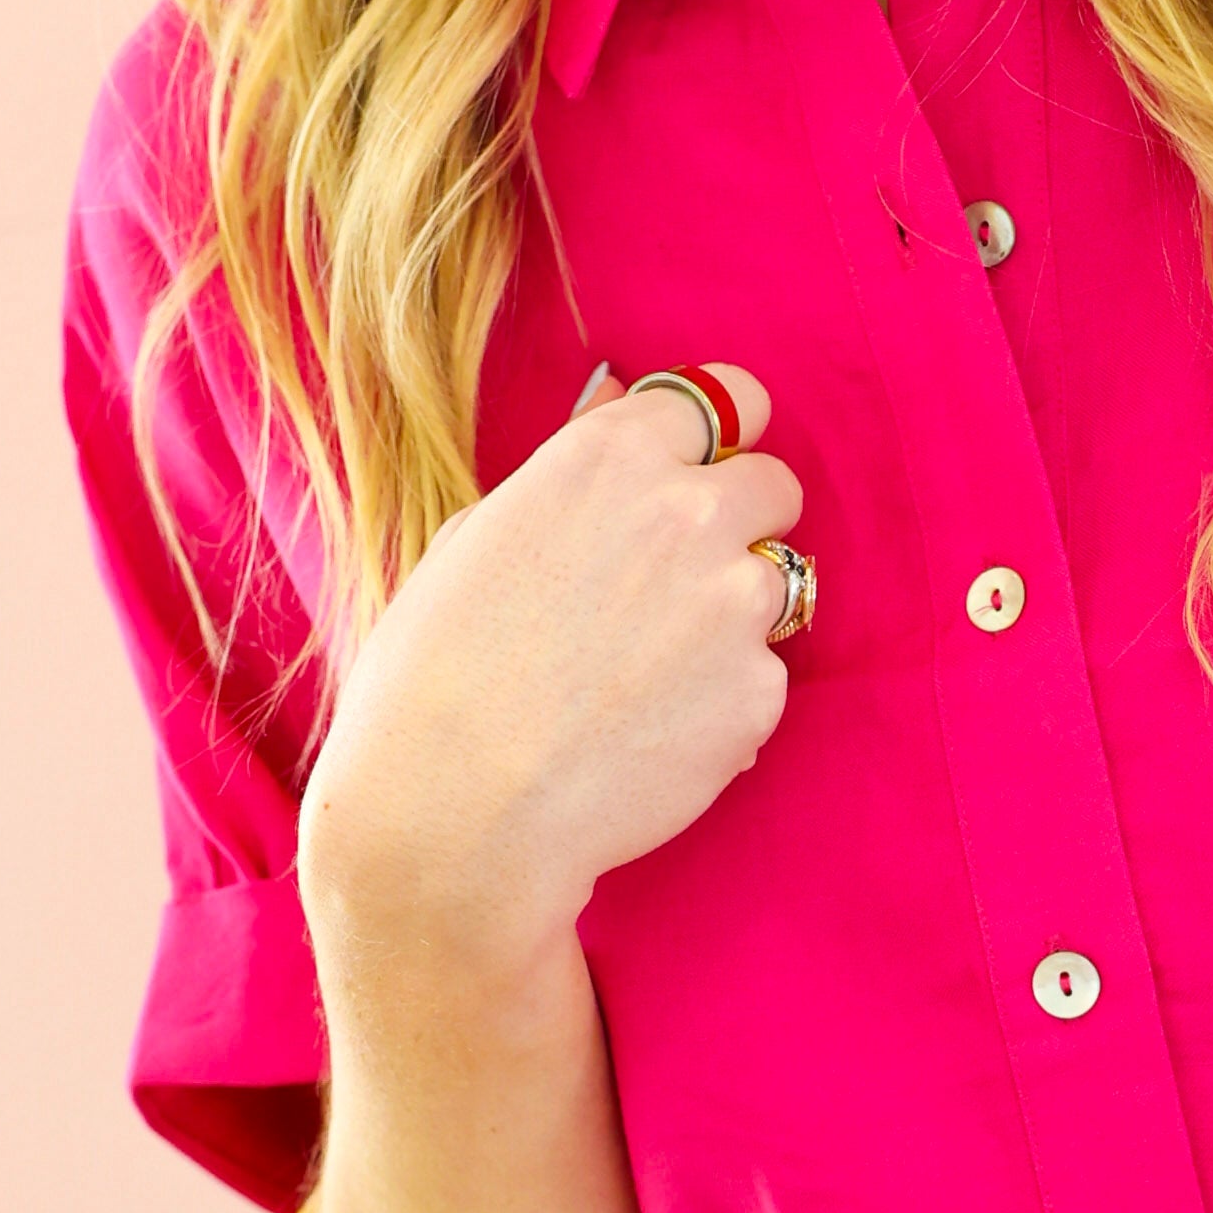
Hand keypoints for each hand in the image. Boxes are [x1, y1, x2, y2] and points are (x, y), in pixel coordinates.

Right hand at [299, 360, 803, 1017]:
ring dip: (733, 618)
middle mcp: (687, 512)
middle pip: (773, 488)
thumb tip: (622, 408)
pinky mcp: (760, 691)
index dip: (715, 442)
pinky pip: (762, 679)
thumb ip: (572, 476)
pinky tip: (648, 736)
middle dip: (741, 526)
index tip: (704, 470)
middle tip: (677, 587)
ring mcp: (734, 603)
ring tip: (647, 675)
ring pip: (778, 586)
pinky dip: (723, 705)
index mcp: (609, 458)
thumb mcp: (478, 538)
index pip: (724, 401)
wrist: (453, 811)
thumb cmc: (433, 675)